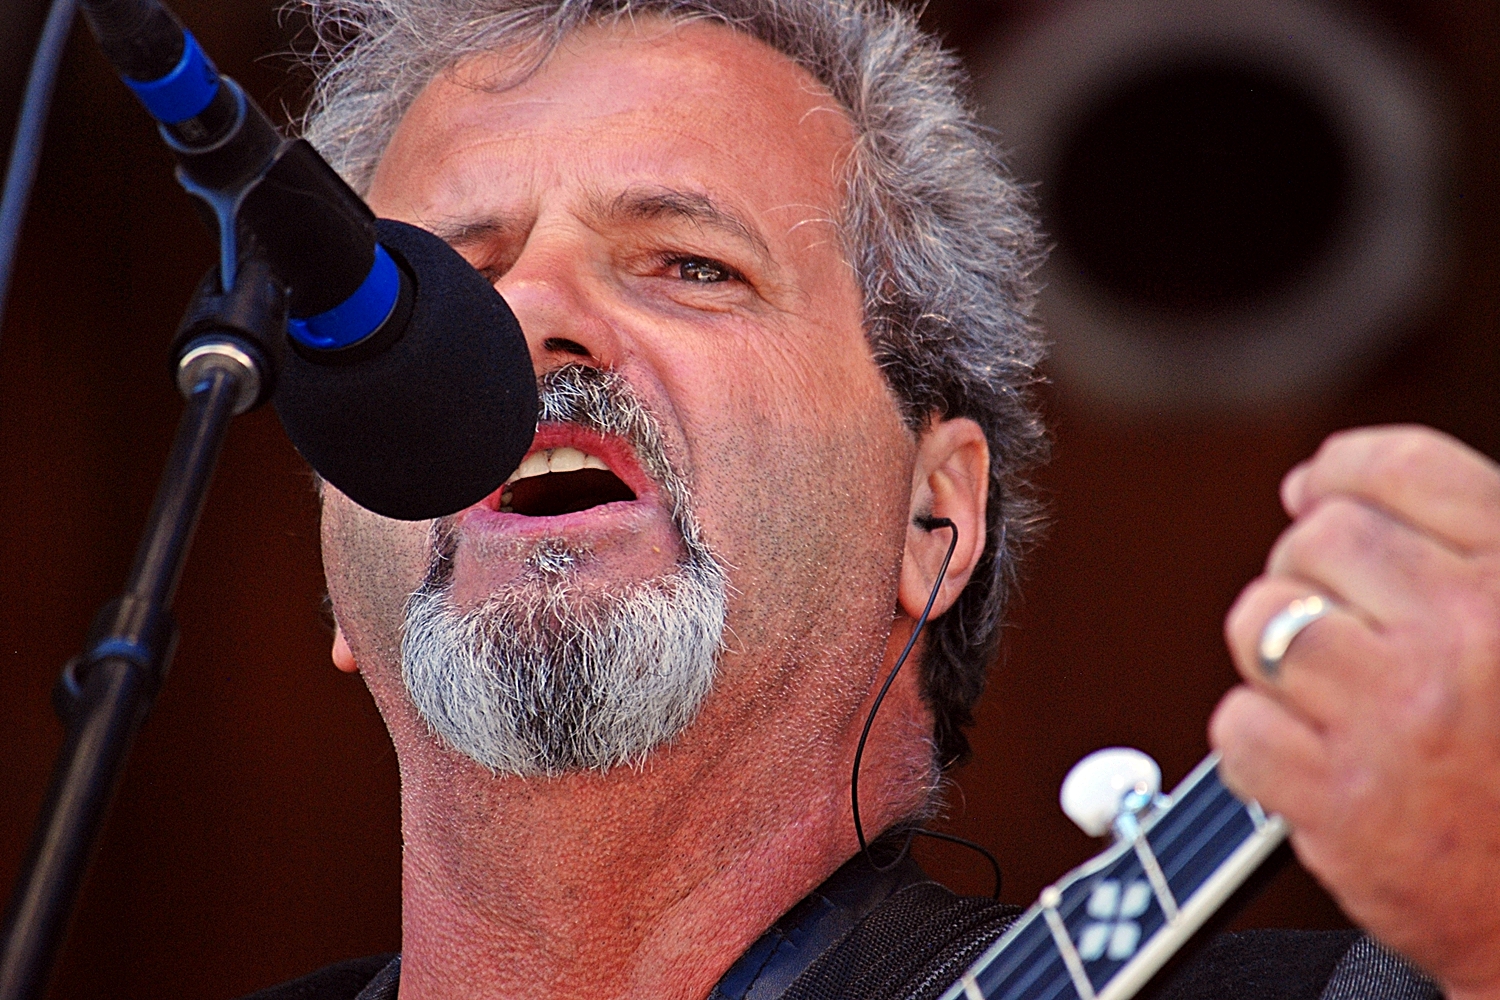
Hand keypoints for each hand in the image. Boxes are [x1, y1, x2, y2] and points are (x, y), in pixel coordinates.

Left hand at [1211, 426, 1499, 997]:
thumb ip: (1458, 549)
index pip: (1403, 469)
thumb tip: (1308, 487)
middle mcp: (1463, 635)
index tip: (1313, 490)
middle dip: (1308, 578)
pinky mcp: (1337, 798)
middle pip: (1316, 541)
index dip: (1341, 471)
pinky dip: (1258, 742)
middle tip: (1343, 633)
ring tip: (1327, 696)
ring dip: (1274, 654)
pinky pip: (1237, 722)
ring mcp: (1396, 715)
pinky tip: (1313, 762)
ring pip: (1261, 622)